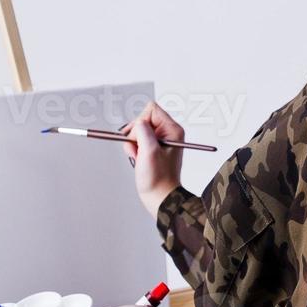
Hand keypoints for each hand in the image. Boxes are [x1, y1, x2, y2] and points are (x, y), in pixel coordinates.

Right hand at [120, 100, 185, 217]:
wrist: (159, 196)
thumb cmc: (158, 178)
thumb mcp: (149, 150)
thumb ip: (142, 130)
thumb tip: (137, 123)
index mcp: (173, 130)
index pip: (151, 109)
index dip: (141, 121)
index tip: (139, 136)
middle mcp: (168, 133)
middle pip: (143, 120)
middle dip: (135, 134)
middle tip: (138, 149)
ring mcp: (160, 141)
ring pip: (138, 131)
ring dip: (133, 143)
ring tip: (138, 157)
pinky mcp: (153, 148)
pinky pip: (137, 141)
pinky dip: (134, 149)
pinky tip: (138, 159)